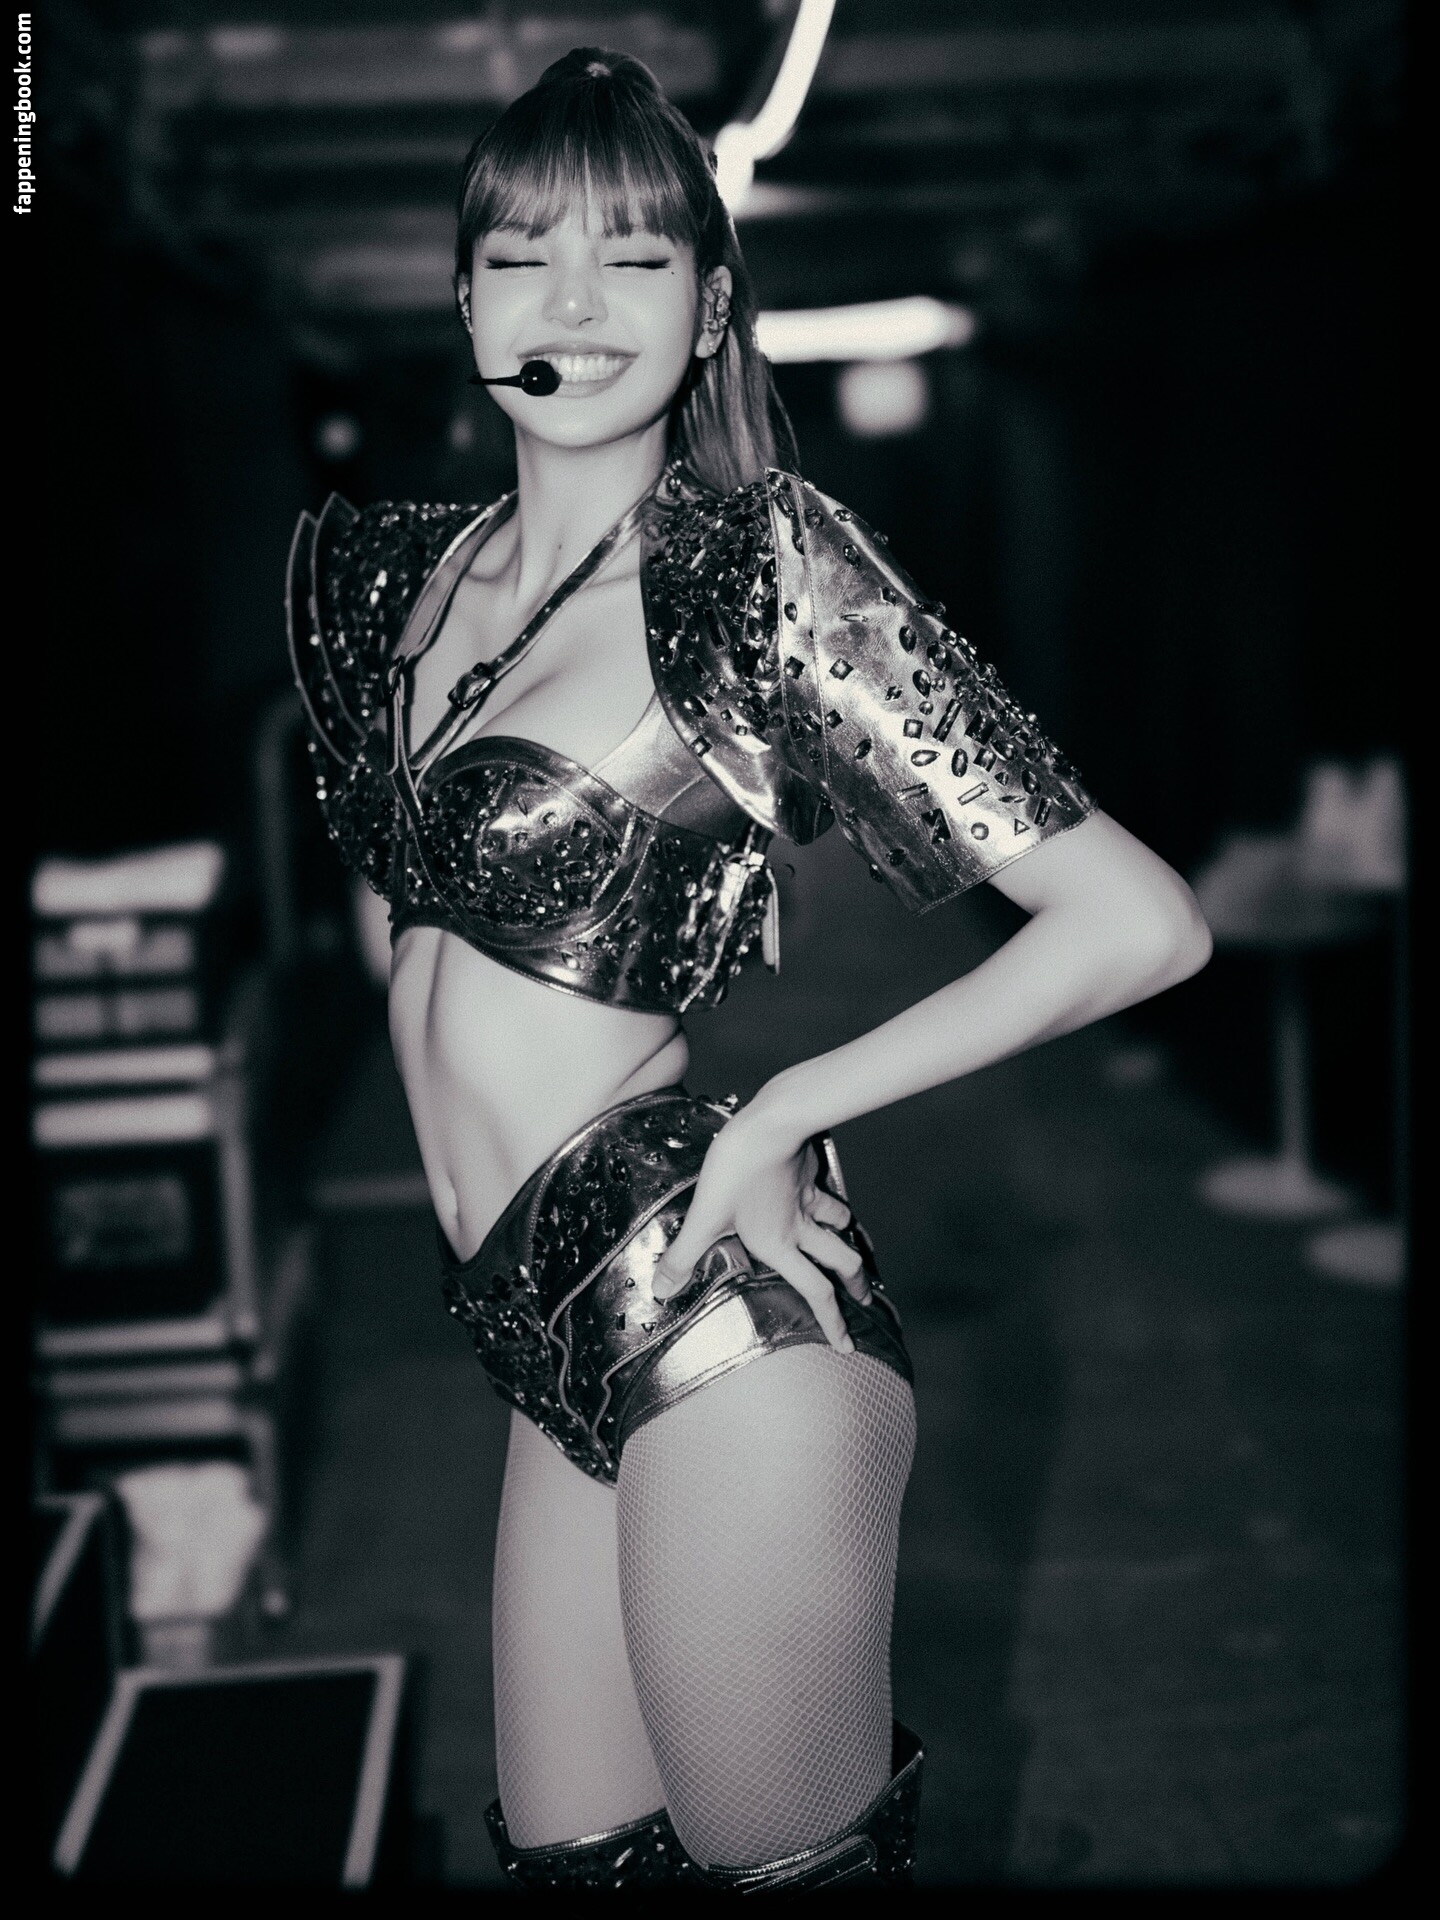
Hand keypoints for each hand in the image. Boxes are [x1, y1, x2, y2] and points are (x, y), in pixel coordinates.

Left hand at [650, 1105, 872, 1351]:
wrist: (772, 1122)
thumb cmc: (738, 1169)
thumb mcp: (704, 1216)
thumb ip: (684, 1256)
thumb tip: (661, 1292)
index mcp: (779, 1244)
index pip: (816, 1291)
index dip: (833, 1321)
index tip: (847, 1345)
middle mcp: (800, 1226)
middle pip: (842, 1262)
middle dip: (855, 1285)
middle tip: (866, 1302)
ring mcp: (808, 1197)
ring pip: (841, 1226)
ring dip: (851, 1243)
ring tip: (856, 1251)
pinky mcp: (809, 1171)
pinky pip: (827, 1193)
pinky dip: (834, 1204)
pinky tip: (825, 1198)